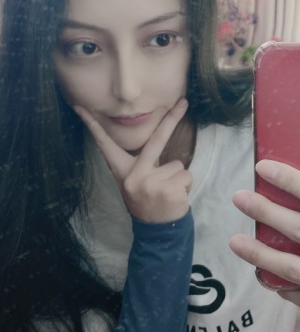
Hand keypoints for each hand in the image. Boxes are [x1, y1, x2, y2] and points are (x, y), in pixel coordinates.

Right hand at [74, 99, 192, 223]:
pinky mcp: (168, 190)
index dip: (92, 126)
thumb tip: (154, 140)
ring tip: (168, 190)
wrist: (156, 230)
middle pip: (156, 140)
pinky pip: (187, 176)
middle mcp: (134, 175)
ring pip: (178, 164)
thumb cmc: (149, 199)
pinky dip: (186, 185)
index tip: (80, 107)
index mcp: (123, 170)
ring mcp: (150, 183)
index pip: (105, 145)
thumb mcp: (137, 181)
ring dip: (178, 177)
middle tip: (184, 101)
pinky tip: (175, 197)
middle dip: (171, 119)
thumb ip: (143, 163)